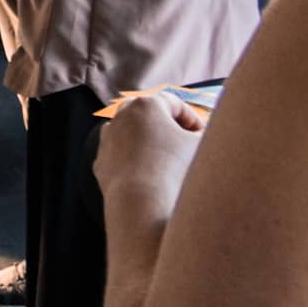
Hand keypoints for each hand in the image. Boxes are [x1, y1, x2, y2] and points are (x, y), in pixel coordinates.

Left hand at [95, 92, 208, 228]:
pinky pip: (122, 158)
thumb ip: (205, 134)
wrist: (142, 203)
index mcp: (146, 104)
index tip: (203, 136)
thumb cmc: (175, 169)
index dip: (194, 119)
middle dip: (169, 127)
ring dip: (150, 143)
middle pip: (150, 115)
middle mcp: (121, 116)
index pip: (175, 103)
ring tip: (168, 161)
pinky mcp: (102, 163)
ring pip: (133, 135)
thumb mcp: (202, 145)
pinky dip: (135, 163)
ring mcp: (108, 139)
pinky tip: (150, 177)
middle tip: (186, 144)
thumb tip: (203, 135)